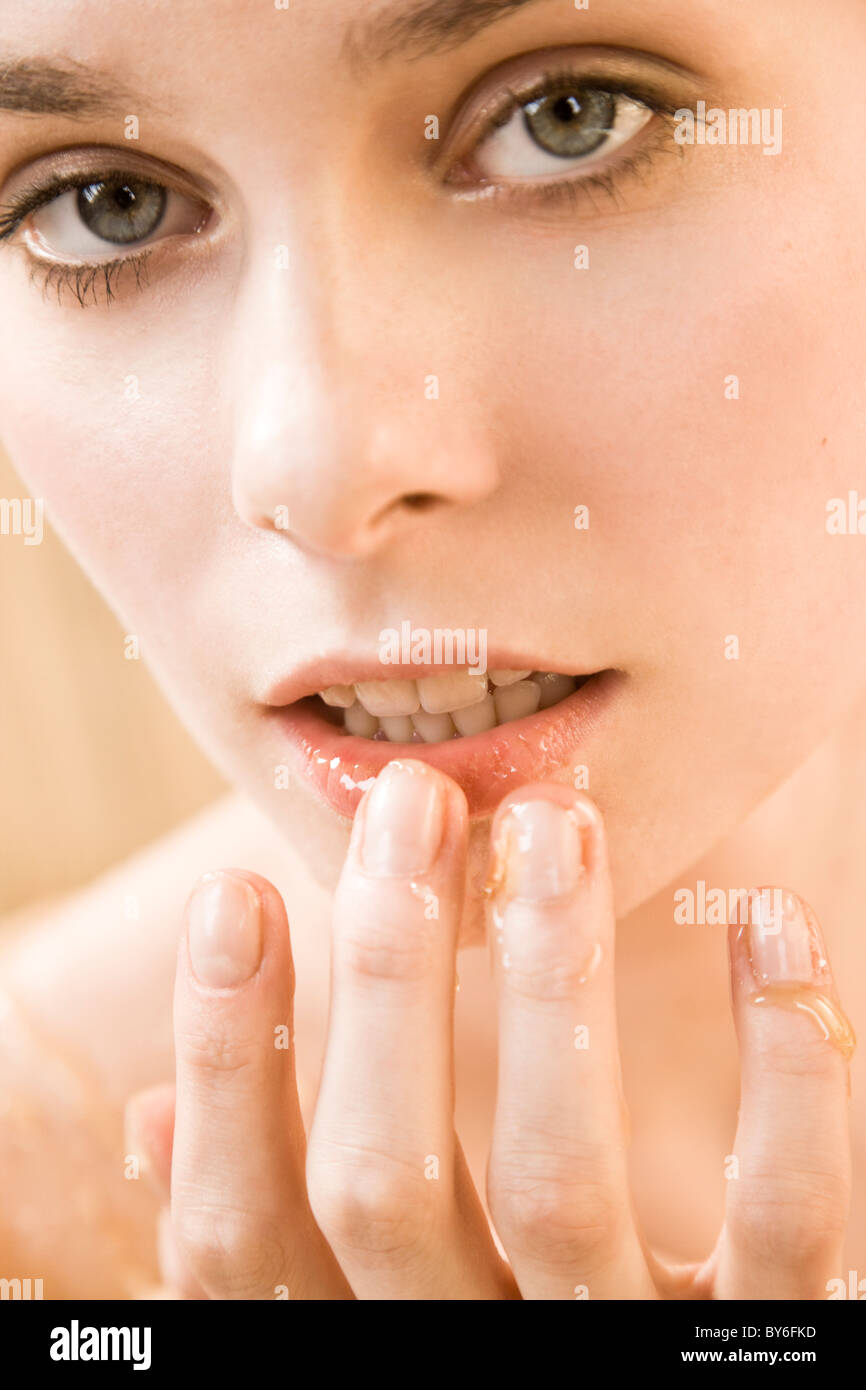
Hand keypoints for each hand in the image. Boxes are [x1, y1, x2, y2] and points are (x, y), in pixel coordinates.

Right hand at [125, 760, 852, 1298]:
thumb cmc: (463, 1355)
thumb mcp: (339, 1317)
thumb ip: (260, 1234)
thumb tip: (149, 1116)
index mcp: (349, 1345)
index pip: (243, 1229)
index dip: (225, 1060)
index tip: (236, 891)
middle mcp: (459, 1359)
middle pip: (387, 1182)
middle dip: (389, 974)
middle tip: (414, 801)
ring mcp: (605, 1358)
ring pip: (562, 1181)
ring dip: (552, 978)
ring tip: (555, 824)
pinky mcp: (750, 1353)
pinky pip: (785, 1221)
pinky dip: (787, 1070)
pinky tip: (766, 919)